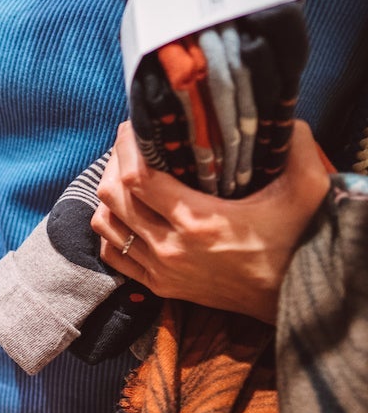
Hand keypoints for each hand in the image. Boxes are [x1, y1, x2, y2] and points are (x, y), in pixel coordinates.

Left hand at [91, 120, 330, 323]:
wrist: (293, 296)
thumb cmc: (298, 239)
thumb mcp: (307, 190)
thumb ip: (298, 146)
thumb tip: (281, 116)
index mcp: (199, 220)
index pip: (138, 177)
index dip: (126, 147)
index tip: (131, 126)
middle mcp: (170, 246)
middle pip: (113, 198)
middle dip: (113, 165)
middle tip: (128, 147)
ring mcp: (160, 269)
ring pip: (105, 226)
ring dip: (108, 198)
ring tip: (124, 177)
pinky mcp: (158, 285)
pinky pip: (112, 254)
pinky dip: (110, 231)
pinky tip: (125, 214)